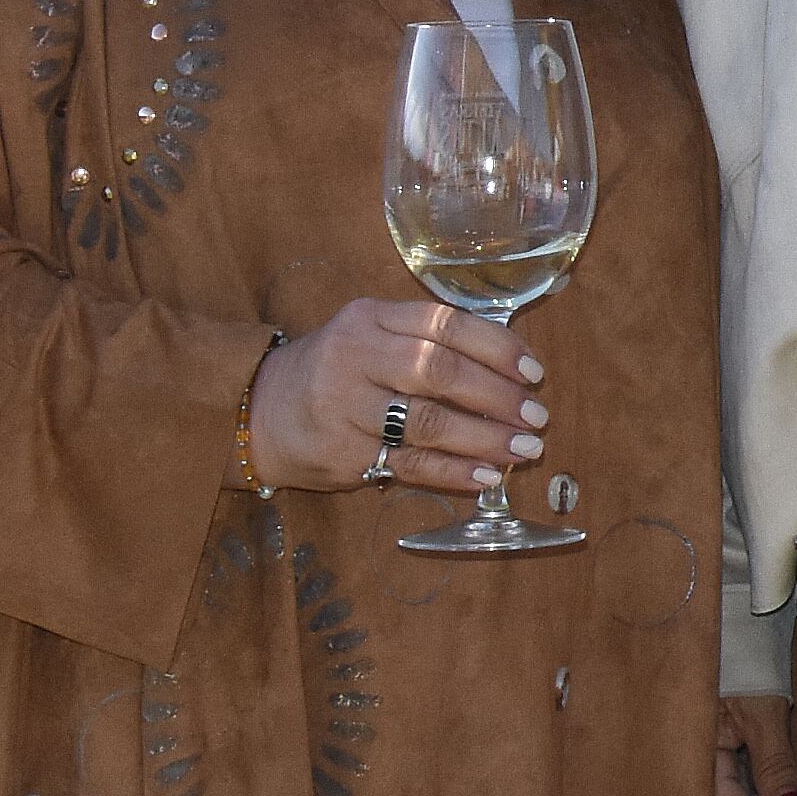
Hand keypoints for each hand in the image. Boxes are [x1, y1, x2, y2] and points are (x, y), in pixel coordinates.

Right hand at [248, 297, 546, 495]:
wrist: (259, 413)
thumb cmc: (337, 372)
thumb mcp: (371, 336)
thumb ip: (428, 342)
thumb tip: (511, 370)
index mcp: (371, 317)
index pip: (446, 323)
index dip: (497, 347)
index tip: (533, 372)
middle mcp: (355, 355)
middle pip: (440, 371)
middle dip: (498, 396)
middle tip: (537, 417)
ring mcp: (345, 405)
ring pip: (428, 422)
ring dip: (485, 439)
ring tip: (524, 450)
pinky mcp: (342, 451)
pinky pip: (409, 464)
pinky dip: (453, 472)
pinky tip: (486, 478)